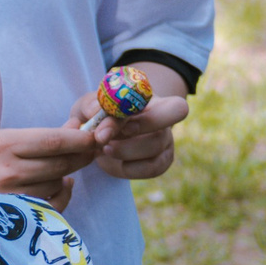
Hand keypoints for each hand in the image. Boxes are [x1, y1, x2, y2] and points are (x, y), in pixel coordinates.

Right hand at [0, 124, 99, 207]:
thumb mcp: (9, 139)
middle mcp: (9, 171)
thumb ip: (44, 135)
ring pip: (59, 182)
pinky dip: (64, 192)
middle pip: (62, 162)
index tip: (95, 134)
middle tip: (93, 148)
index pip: (54, 140)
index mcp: (6, 145)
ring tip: (61, 166)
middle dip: (84, 154)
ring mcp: (13, 196)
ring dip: (67, 173)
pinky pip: (55, 204)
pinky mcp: (18, 216)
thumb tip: (79, 126)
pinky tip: (60, 183)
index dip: (80, 138)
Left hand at [72, 68, 191, 181]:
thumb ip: (89, 106)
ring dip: (125, 151)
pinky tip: (115, 162)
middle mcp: (163, 114)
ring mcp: (166, 139)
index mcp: (148, 95)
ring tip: (105, 150)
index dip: (131, 111)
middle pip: (178, 110)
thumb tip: (95, 112)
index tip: (102, 128)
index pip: (151, 97)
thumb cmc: (97, 117)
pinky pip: (153, 167)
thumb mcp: (88, 108)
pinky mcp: (162, 161)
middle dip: (143, 124)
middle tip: (108, 139)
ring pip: (156, 144)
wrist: (102, 139)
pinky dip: (129, 168)